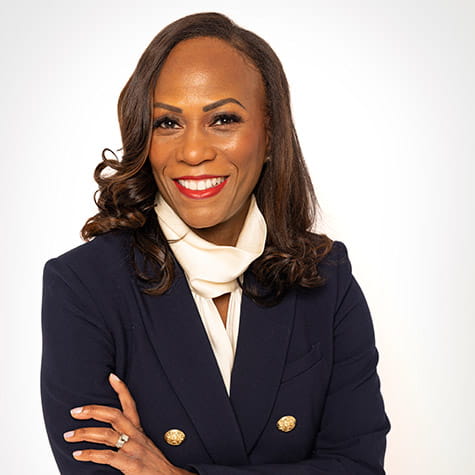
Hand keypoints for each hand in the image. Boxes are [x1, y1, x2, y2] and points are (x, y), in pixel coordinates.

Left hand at [64, 373, 192, 473]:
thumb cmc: (154, 464)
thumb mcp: (145, 446)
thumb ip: (131, 438)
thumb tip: (113, 433)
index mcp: (139, 430)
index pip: (130, 404)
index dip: (122, 389)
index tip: (111, 376)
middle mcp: (136, 436)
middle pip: (114, 416)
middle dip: (93, 411)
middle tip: (75, 411)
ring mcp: (133, 450)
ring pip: (106, 435)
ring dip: (84, 433)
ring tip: (68, 436)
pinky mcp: (130, 465)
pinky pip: (107, 456)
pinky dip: (90, 454)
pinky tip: (78, 454)